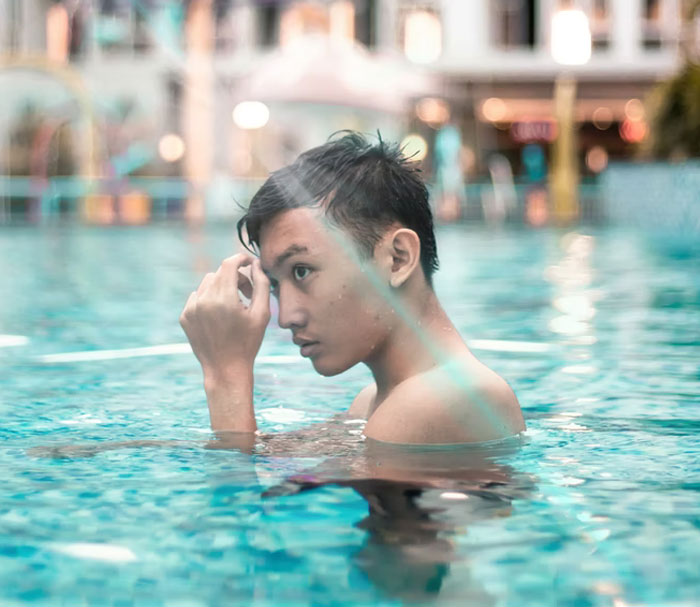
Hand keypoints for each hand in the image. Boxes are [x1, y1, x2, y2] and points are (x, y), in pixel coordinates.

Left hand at [180, 254, 269, 381]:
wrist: (225, 369)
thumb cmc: (248, 342)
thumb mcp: (262, 314)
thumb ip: (261, 284)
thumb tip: (256, 264)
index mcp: (225, 299)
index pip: (229, 264)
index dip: (241, 258)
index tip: (249, 262)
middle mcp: (205, 301)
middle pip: (220, 273)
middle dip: (235, 277)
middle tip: (247, 293)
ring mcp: (192, 309)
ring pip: (207, 283)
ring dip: (222, 287)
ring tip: (234, 305)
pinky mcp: (185, 316)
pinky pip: (197, 296)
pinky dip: (209, 299)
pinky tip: (219, 316)